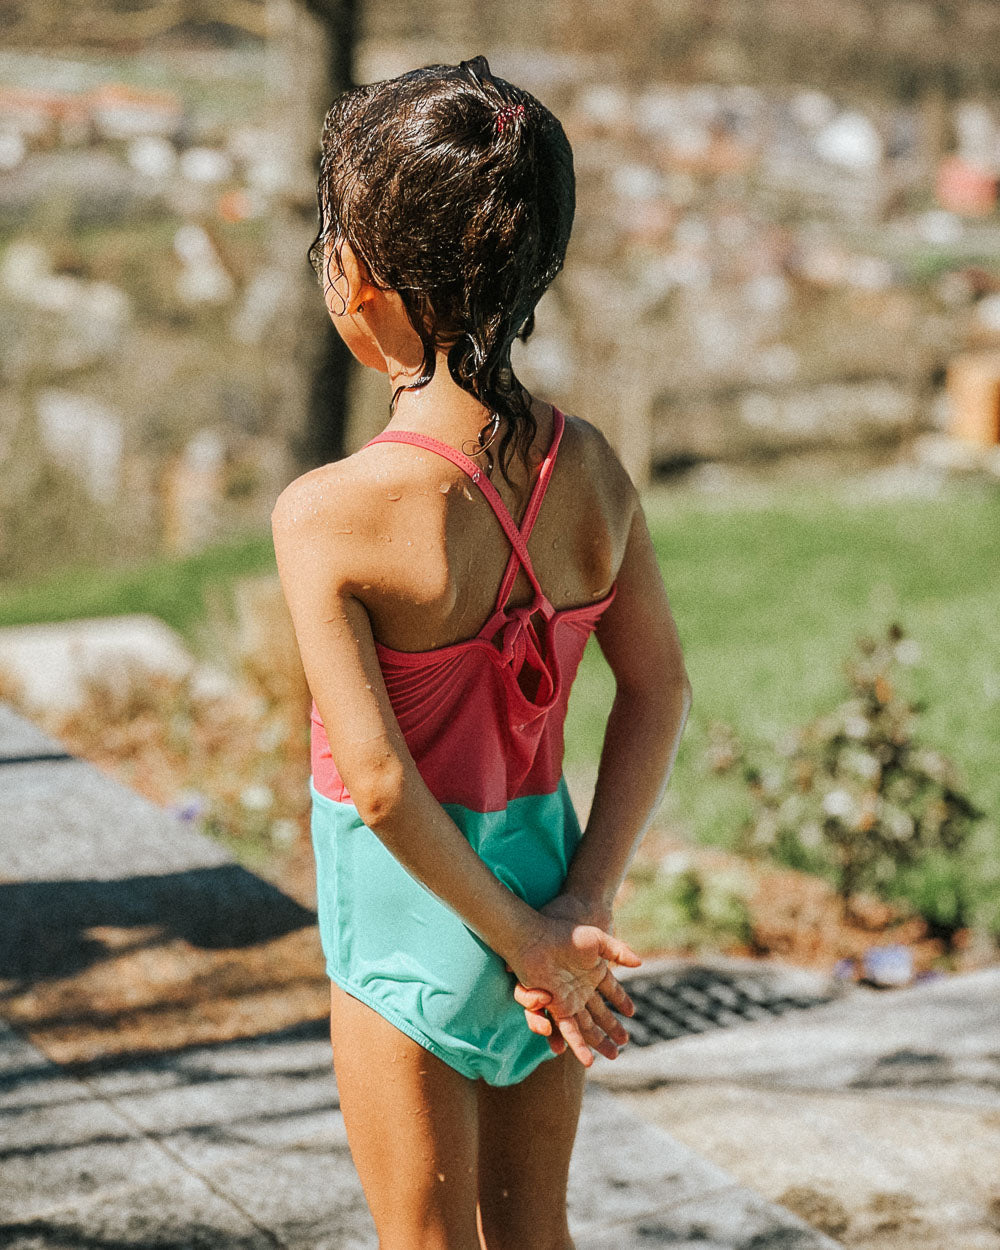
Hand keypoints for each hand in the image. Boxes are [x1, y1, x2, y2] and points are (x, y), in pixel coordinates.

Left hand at [506, 902, 639, 1067]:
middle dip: (611, 1030)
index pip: (612, 990)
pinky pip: (568, 1029)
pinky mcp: (556, 1007)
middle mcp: (581, 989)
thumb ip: (619, 951)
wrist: (537, 938)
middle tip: (623, 1044)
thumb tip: (640, 963)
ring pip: (586, 1027)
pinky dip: (577, 1044)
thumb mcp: (597, 940)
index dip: (621, 1000)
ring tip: (612, 1054)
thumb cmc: (564, 934)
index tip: (631, 1013)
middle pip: (599, 1014)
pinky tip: (586, 1058)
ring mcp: (569, 999)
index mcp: (593, 972)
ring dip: (598, 1042)